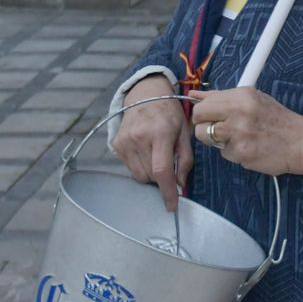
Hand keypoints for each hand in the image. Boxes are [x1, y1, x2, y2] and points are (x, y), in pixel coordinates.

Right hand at [112, 74, 192, 211]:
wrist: (145, 95)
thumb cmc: (169, 114)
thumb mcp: (184, 132)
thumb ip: (185, 159)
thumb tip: (180, 183)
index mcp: (160, 133)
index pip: (162, 170)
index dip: (167, 191)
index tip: (172, 206)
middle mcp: (139, 138)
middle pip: (150, 176)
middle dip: (162, 178)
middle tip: (169, 163)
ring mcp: (125, 142)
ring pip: (139, 175)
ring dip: (150, 174)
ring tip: (157, 155)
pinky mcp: (116, 144)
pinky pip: (129, 167)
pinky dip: (140, 166)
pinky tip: (145, 151)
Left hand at [188, 87, 302, 177]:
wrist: (300, 141)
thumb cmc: (277, 119)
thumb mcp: (254, 99)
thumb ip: (223, 97)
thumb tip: (194, 94)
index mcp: (242, 96)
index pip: (204, 102)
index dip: (203, 111)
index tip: (208, 116)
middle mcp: (239, 112)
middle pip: (198, 118)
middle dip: (202, 125)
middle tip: (217, 129)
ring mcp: (239, 134)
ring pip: (205, 137)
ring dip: (216, 140)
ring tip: (236, 138)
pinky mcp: (241, 153)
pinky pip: (223, 153)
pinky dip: (232, 152)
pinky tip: (248, 147)